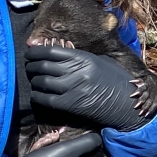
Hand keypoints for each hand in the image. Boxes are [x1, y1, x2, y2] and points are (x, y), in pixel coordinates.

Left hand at [26, 45, 156, 132]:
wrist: (128, 103)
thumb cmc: (116, 80)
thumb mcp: (101, 62)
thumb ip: (80, 58)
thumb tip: (59, 54)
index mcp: (84, 58)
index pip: (50, 51)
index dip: (35, 51)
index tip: (30, 53)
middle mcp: (76, 71)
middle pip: (42, 65)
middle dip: (31, 65)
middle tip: (29, 67)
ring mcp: (73, 88)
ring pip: (41, 82)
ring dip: (34, 81)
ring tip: (34, 80)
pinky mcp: (71, 105)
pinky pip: (45, 99)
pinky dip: (37, 96)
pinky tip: (37, 94)